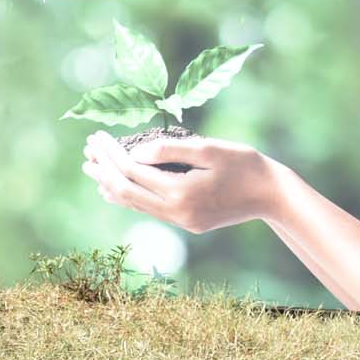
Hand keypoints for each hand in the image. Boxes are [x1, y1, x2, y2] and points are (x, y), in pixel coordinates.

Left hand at [81, 131, 277, 233]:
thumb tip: (134, 152)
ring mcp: (179, 221)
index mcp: (180, 193)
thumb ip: (170, 150)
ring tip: (92, 165)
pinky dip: (127, 196)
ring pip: (133, 203)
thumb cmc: (245, 165)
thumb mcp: (209, 149)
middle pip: (125, 190)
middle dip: (103, 168)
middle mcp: (175, 213)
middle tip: (87, 149)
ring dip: (110, 183)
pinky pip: (147, 209)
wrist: (272, 195)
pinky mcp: (185, 223)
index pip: (131, 171)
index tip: (97, 136)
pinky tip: (113, 187)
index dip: (110, 153)